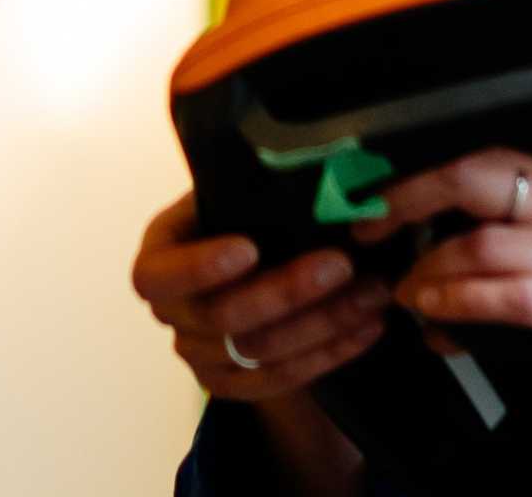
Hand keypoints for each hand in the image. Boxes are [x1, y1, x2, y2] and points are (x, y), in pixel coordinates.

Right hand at [132, 192, 391, 400]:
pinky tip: (369, 326)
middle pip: (221, 318)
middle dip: (285, 292)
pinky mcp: (232, 385)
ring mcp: (199, 356)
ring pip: (259, 353)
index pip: (158, 276)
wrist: (258, 263)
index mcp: (159, 258)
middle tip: (341, 264)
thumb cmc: (244, 217)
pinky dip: (330, 353)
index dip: (199, 268)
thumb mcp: (233, 193)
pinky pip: (282, 380)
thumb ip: (245, 183)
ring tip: (373, 292)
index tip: (249, 249)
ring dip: (322, 323)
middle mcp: (171, 313)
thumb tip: (273, 146)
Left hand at [348, 148, 531, 381]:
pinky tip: (438, 318)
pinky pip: (501, 298)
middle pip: (474, 183)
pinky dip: (457, 307)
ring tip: (406, 290)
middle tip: (372, 226)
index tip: (382, 193)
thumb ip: (528, 227)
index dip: (423, 176)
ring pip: (477, 248)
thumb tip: (452, 238)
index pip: (486, 160)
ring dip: (427, 272)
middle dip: (408, 202)